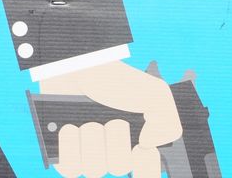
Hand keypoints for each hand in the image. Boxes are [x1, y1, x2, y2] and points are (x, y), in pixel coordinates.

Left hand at [38, 60, 181, 177]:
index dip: (146, 167)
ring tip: (87, 118)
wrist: (76, 65)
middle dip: (115, 138)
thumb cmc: (113, 78)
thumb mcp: (155, 93)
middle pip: (119, 167)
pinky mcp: (63, 153)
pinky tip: (70, 126)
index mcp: (136, 144)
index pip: (147, 174)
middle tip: (112, 118)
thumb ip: (168, 122)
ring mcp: (87, 154)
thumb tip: (148, 145)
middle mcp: (112, 152)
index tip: (141, 147)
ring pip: (94, 168)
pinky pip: (69, 168)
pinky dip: (70, 144)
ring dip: (92, 137)